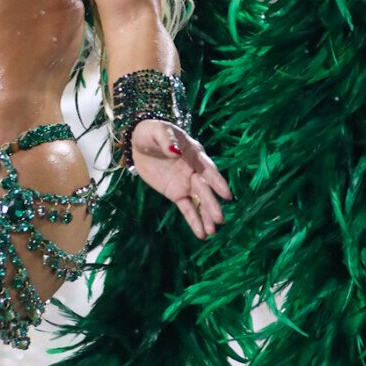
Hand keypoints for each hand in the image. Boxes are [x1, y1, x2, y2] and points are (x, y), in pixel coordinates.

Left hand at [130, 120, 231, 238]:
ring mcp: (186, 183)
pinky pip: (186, 208)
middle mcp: (194, 170)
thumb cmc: (151, 132)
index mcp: (194, 153)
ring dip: (206, 216)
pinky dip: (194, 220)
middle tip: (219, 219)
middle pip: (204, 189)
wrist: (138, 142)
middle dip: (211, 204)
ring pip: (198, 201)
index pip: (207, 169)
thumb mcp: (157, 131)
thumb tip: (176, 151)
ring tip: (212, 231)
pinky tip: (201, 234)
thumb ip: (167, 140)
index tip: (227, 194)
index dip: (217, 182)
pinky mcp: (176, 193)